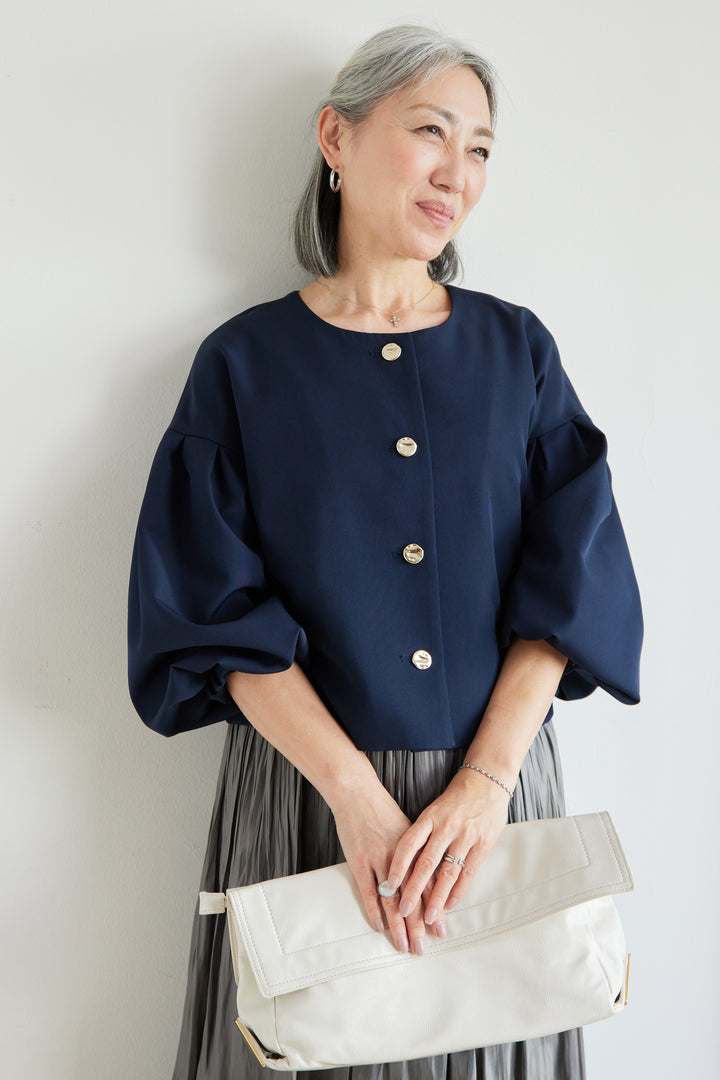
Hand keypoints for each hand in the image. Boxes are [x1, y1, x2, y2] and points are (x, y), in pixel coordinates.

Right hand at [331, 783, 444, 955]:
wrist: (357, 791)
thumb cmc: (382, 809)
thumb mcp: (408, 829)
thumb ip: (418, 853)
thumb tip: (429, 877)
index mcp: (417, 848)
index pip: (430, 885)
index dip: (435, 909)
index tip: (441, 932)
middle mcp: (402, 856)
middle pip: (414, 897)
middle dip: (419, 926)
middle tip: (423, 949)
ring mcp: (379, 858)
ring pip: (393, 898)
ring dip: (399, 925)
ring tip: (404, 945)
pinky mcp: (359, 860)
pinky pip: (368, 890)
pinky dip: (374, 909)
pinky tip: (379, 926)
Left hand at [385, 769, 510, 925]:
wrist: (487, 780)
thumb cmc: (457, 797)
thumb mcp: (435, 809)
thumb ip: (424, 833)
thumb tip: (406, 861)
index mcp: (430, 816)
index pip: (408, 844)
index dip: (398, 866)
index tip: (389, 885)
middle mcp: (446, 827)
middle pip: (426, 863)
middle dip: (414, 889)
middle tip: (405, 910)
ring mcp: (465, 835)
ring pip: (448, 872)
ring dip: (437, 898)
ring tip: (429, 916)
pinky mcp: (483, 843)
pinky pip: (469, 871)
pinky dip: (459, 890)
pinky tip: (450, 904)